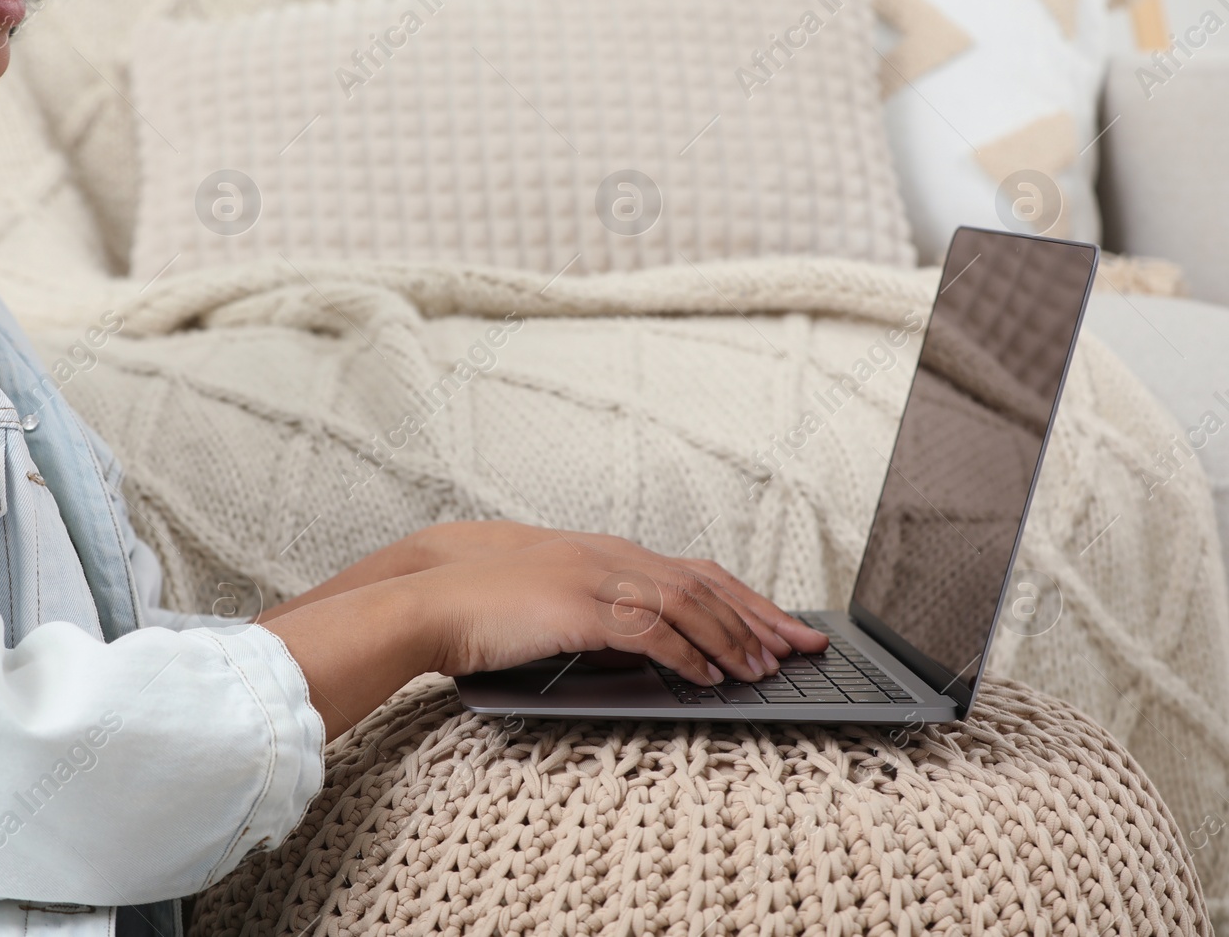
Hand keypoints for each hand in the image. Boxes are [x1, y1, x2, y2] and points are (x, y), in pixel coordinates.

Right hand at [264, 532, 826, 740]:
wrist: (431, 598)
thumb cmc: (486, 609)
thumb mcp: (553, 607)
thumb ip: (601, 620)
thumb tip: (649, 653)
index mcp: (608, 554)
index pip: (694, 573)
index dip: (744, 600)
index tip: (780, 626)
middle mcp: (611, 558)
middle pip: (704, 584)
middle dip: (759, 617)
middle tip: (801, 647)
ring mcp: (596, 578)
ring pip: (687, 605)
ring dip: (732, 639)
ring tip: (764, 669)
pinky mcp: (580, 606)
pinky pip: (650, 630)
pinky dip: (687, 655)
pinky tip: (709, 677)